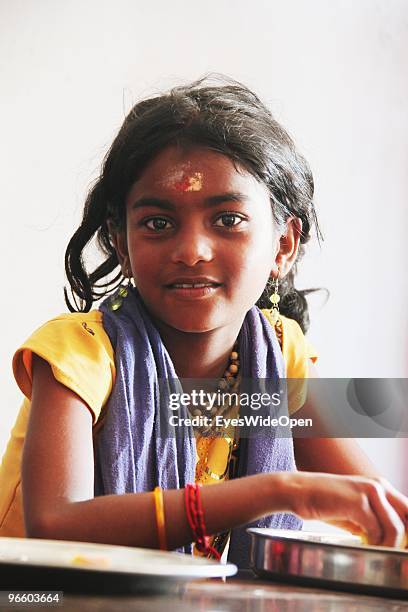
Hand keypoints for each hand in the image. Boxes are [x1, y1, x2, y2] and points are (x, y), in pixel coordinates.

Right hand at [290, 472, 405, 547]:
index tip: (402, 550)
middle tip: (394, 556)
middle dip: (404, 541)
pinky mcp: (358, 502)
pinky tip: (361, 545)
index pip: (407, 512)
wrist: (298, 491)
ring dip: (387, 546)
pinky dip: (372, 544)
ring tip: (374, 553)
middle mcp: (379, 486)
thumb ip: (376, 522)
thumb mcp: (356, 511)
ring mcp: (369, 492)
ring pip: (396, 529)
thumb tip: (394, 543)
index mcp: (380, 487)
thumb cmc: (324, 502)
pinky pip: (376, 531)